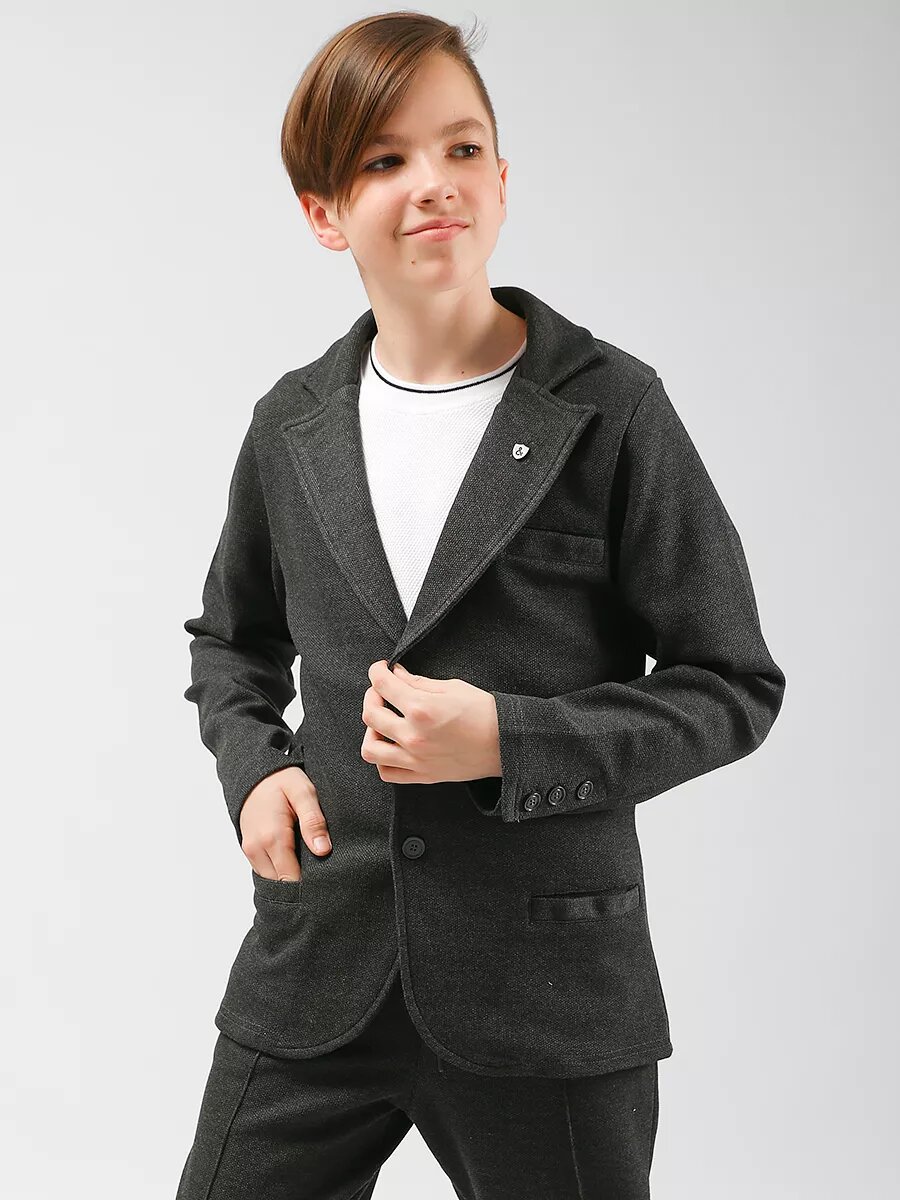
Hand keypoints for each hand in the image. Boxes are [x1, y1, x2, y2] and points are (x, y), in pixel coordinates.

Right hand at [239, 765, 331, 880]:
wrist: (255, 772)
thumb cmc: (281, 779)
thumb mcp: (304, 792)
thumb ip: (313, 821)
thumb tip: (323, 851)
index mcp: (272, 837)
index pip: (290, 879)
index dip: (309, 882)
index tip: (324, 876)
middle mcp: (256, 848)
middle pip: (281, 882)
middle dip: (300, 880)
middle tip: (319, 867)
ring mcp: (249, 850)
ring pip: (272, 878)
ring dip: (289, 874)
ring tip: (307, 859)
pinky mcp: (249, 849)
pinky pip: (266, 869)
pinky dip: (279, 867)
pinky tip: (294, 854)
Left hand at [361, 660, 500, 783]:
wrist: (505, 743)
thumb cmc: (484, 712)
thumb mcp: (452, 687)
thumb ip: (418, 682)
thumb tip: (396, 675)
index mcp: (421, 708)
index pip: (382, 685)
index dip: (377, 671)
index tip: (380, 669)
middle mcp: (413, 736)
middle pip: (370, 714)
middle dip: (372, 696)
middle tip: (381, 691)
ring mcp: (416, 759)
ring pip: (370, 749)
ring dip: (371, 731)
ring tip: (382, 722)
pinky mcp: (422, 775)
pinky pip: (386, 772)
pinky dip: (382, 759)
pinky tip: (391, 745)